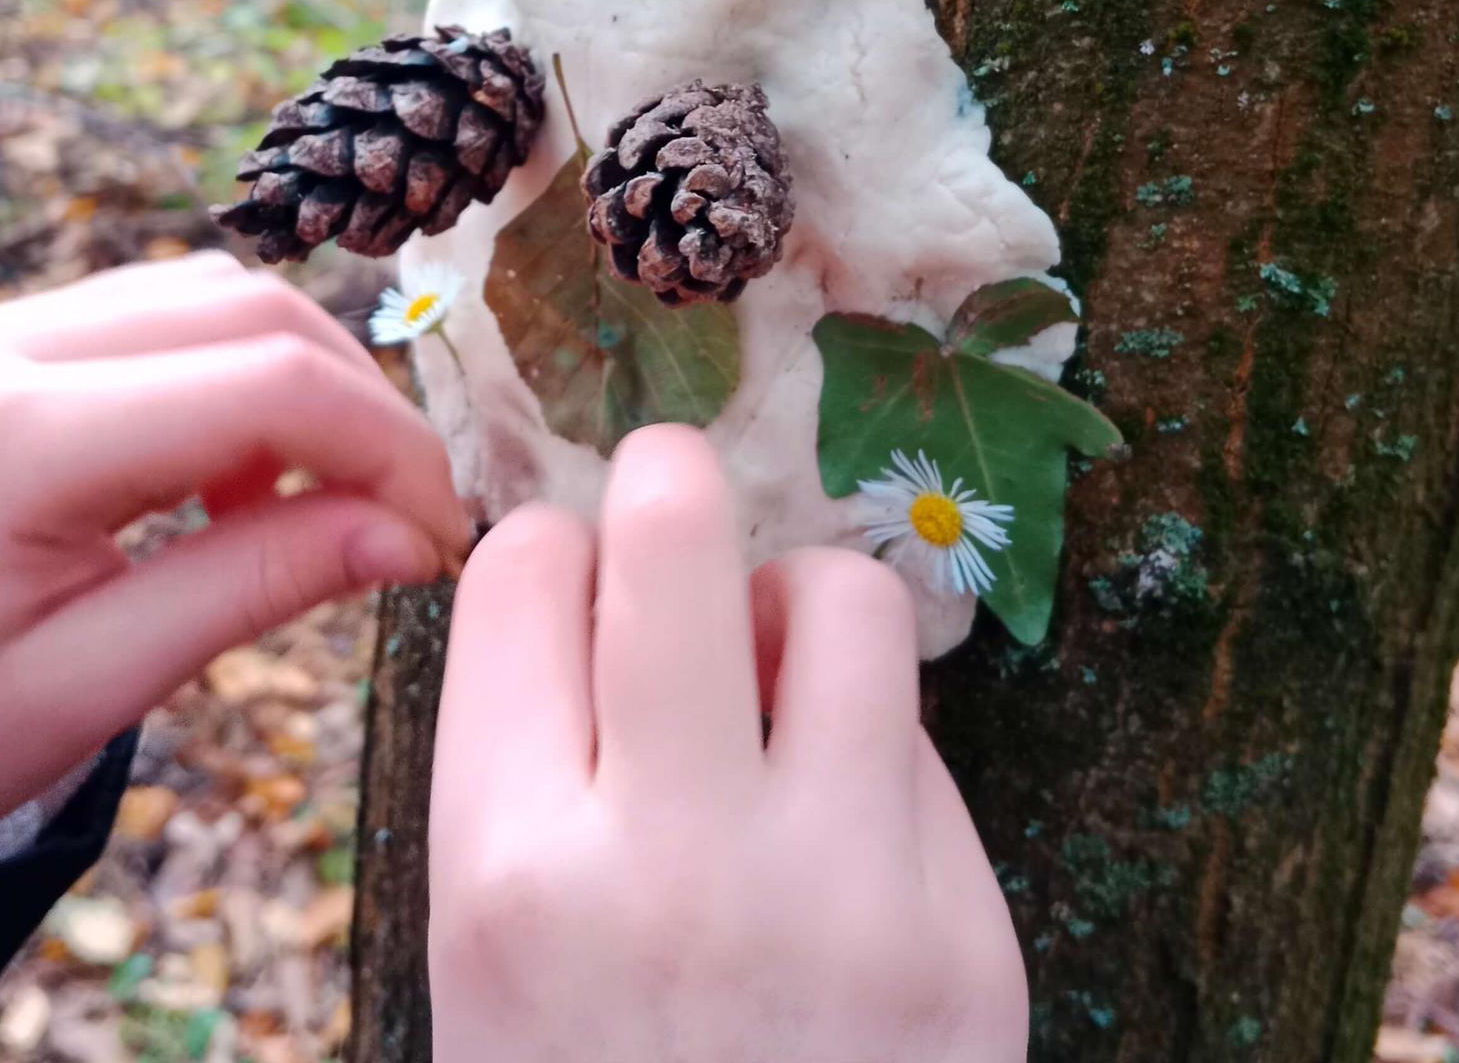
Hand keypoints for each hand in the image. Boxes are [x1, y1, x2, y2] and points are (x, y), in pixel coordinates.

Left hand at [0, 251, 469, 850]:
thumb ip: (259, 586)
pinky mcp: (14, 339)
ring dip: (305, 380)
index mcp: (18, 438)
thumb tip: (414, 535)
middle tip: (405, 518)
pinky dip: (243, 373)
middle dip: (362, 407)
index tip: (441, 534)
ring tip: (315, 502)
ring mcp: (5, 327)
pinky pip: (171, 311)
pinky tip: (237, 472)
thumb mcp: (95, 685)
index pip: (267, 386)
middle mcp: (9, 345)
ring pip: (223, 294)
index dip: (387, 448)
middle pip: (257, 311)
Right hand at [429, 426, 1025, 1062]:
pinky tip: (845, 825)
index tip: (567, 583)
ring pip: (842, 596)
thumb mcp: (486, 973)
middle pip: (677, 529)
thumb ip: (521, 777)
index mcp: (509, 877)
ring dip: (799, 606)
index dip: (543, 553)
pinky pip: (919, 742)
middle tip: (676, 513)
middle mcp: (672, 858)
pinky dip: (873, 746)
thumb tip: (591, 584)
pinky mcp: (972, 931)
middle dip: (669, 485)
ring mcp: (842, 890)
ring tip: (780, 677)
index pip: (520, 578)